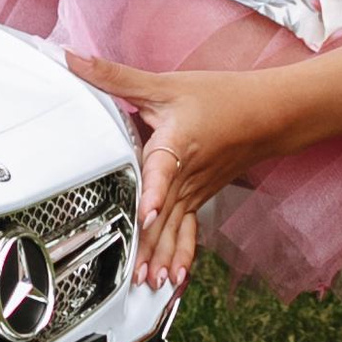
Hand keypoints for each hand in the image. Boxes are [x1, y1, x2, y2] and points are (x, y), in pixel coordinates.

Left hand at [65, 57, 305, 290]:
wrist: (268, 114)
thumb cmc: (220, 98)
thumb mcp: (164, 84)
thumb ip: (115, 76)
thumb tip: (73, 58)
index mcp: (177, 143)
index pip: (163, 169)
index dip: (155, 191)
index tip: (148, 213)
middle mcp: (188, 174)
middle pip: (166, 212)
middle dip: (151, 244)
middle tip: (136, 272)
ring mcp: (196, 190)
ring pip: (177, 228)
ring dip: (163, 256)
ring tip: (150, 283)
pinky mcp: (200, 197)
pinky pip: (189, 231)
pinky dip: (181, 255)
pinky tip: (174, 279)